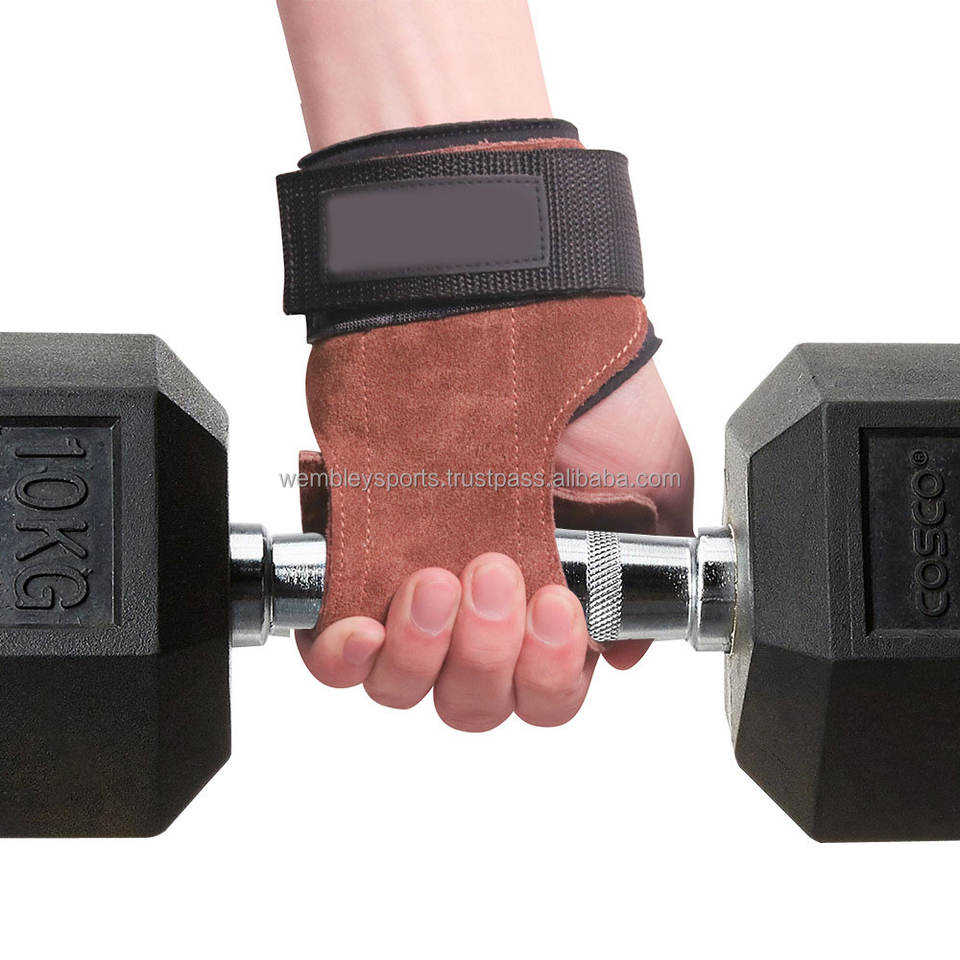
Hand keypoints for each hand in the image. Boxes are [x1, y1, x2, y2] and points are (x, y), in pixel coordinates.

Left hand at [297, 360, 692, 729]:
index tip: (556, 606)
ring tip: (436, 575)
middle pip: (472, 703)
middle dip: (488, 656)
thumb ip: (650, 568)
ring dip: (424, 654)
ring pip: (403, 688)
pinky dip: (343, 659)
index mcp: (549, 597)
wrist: (508, 311)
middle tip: (493, 569)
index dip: (549, 675)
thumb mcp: (652, 479)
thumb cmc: (583, 389)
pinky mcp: (350, 560)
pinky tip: (365, 627)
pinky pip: (330, 652)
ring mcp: (411, 585)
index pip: (544, 691)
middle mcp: (479, 604)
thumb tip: (622, 654)